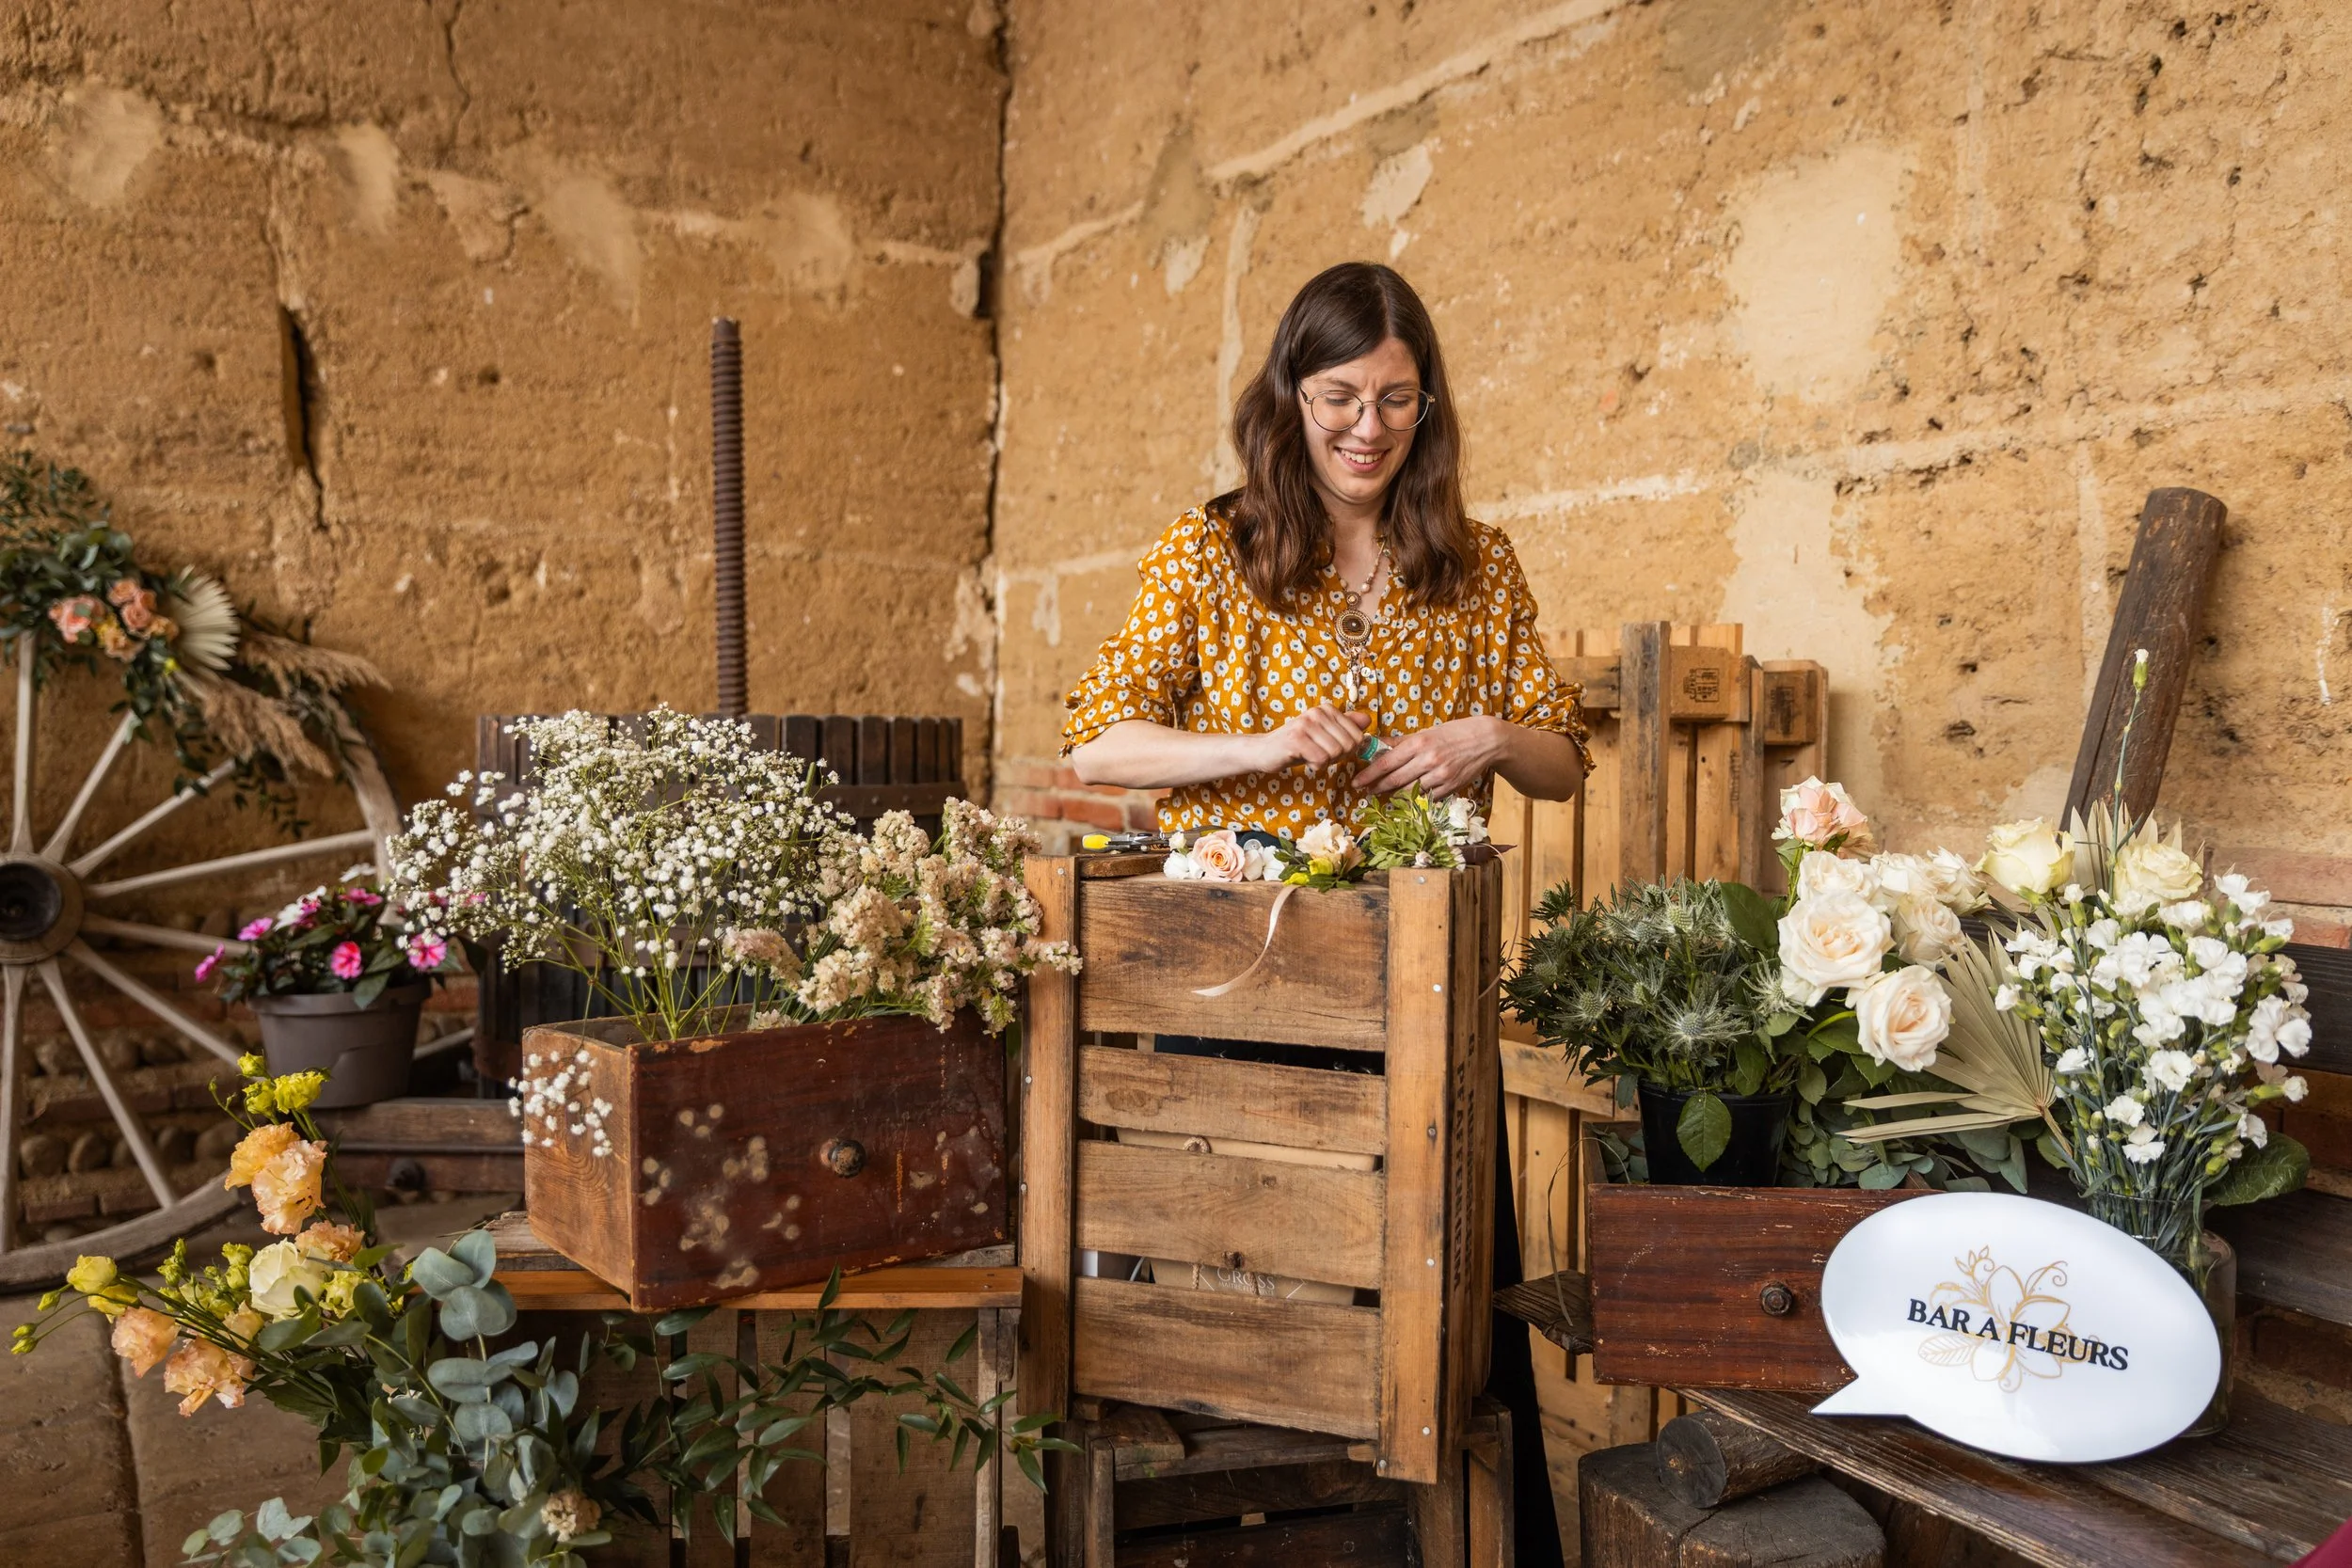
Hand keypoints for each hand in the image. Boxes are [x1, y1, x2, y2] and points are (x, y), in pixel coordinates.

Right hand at [1255, 705, 1371, 771]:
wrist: (1265, 751)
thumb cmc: (1297, 744)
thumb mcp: (1324, 733)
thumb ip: (1346, 726)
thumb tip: (1367, 719)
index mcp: (1327, 710)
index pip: (1357, 736)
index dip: (1348, 750)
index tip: (1331, 749)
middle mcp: (1317, 712)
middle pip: (1348, 745)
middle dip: (1337, 757)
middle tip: (1320, 755)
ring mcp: (1306, 724)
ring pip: (1335, 753)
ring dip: (1325, 762)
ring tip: (1310, 756)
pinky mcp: (1296, 739)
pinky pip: (1321, 759)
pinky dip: (1315, 766)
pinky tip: (1304, 760)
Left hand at [1352, 715, 1510, 797]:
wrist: (1485, 740)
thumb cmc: (1452, 734)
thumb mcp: (1425, 733)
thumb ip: (1400, 742)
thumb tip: (1375, 744)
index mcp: (1419, 743)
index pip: (1386, 762)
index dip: (1369, 774)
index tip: (1356, 782)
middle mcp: (1428, 760)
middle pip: (1394, 780)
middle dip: (1376, 787)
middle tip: (1364, 791)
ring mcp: (1440, 776)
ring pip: (1409, 791)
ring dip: (1394, 794)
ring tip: (1384, 793)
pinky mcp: (1450, 787)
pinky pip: (1426, 798)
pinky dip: (1416, 797)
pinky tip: (1409, 795)